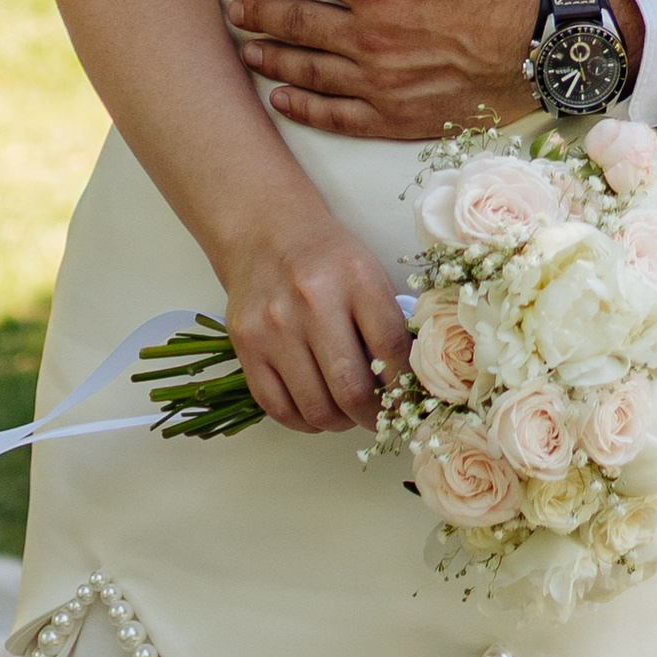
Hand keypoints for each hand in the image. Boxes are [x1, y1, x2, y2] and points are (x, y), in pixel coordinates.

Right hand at [220, 208, 410, 432]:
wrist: (267, 233)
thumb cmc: (328, 259)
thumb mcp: (370, 275)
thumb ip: (389, 325)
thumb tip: (409, 388)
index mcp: (357, 280)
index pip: (392, 352)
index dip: (406, 389)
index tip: (410, 403)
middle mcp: (313, 303)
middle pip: (352, 390)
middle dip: (374, 417)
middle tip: (380, 420)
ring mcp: (274, 327)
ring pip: (316, 407)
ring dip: (339, 423)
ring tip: (347, 413)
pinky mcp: (246, 345)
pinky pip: (277, 407)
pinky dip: (303, 421)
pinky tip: (316, 411)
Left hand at [228, 0, 643, 139]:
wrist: (544, 48)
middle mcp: (368, 39)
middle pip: (297, 24)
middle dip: (261, 14)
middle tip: (237, 10)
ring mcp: (378, 83)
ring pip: (308, 71)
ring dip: (272, 59)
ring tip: (248, 51)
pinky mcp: (395, 117)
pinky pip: (337, 116)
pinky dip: (305, 109)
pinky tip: (283, 101)